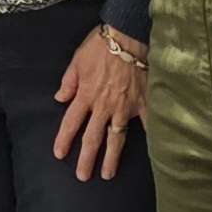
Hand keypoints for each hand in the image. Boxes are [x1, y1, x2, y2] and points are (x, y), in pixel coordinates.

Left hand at [52, 27, 145, 182]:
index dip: (64, 140)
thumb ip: (69, 82)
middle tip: (82, 176)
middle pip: (93, 137)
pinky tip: (152, 152)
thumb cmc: (101, 45)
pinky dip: (149, 136)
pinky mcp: (143, 102)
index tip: (60, 155)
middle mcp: (104, 106)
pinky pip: (147, 123)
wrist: (128, 35)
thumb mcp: (77, 61)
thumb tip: (60, 98)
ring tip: (108, 173)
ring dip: (111, 157)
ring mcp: (125, 107)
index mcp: (86, 95)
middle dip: (87, 159)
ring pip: (117, 137)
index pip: (71, 122)